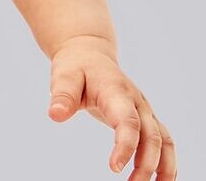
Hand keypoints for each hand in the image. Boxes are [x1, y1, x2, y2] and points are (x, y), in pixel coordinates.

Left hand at [48, 37, 175, 178]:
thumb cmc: (75, 67)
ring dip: (163, 167)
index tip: (114, 168)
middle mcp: (137, 101)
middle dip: (146, 164)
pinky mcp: (146, 118)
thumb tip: (55, 116)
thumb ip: (62, 95)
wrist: (89, 55)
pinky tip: (159, 180)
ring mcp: (144, 110)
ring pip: (164, 140)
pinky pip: (164, 141)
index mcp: (116, 91)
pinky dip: (166, 162)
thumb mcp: (63, 75)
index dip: (125, 145)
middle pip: (151, 136)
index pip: (128, 121)